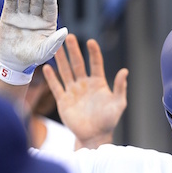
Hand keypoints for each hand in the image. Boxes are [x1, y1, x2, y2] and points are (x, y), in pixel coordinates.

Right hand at [0, 0, 67, 84]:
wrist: (14, 62)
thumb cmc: (33, 58)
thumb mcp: (46, 51)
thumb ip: (55, 41)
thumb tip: (65, 31)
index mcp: (48, 24)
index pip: (50, 9)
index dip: (50, 1)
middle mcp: (36, 17)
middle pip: (37, 1)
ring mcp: (23, 15)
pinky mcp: (9, 15)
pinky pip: (11, 2)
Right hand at [43, 33, 127, 148]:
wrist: (95, 136)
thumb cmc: (109, 121)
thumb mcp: (118, 104)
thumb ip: (121, 88)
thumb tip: (124, 71)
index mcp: (98, 83)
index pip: (95, 64)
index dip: (93, 53)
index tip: (90, 41)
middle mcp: (85, 84)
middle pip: (78, 64)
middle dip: (73, 50)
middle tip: (68, 36)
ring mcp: (73, 91)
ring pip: (65, 72)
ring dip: (60, 59)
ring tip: (55, 46)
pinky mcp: (63, 101)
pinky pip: (56, 87)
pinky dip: (51, 78)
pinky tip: (46, 67)